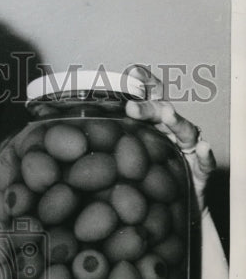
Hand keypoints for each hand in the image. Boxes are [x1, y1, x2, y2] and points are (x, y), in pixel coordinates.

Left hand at [123, 64, 214, 207]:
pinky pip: (204, 161)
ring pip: (186, 131)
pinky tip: (201, 148)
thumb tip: (74, 133)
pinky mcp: (201, 171)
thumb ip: (110, 143)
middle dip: (149, 106)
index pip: (152, 97)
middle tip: (130, 106)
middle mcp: (174, 132)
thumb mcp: (128, 159)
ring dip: (177, 122)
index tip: (132, 71)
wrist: (175, 208)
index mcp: (155, 125)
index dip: (145, 82)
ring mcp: (189, 150)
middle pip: (163, 112)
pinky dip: (204, 154)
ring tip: (167, 115)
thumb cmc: (148, 180)